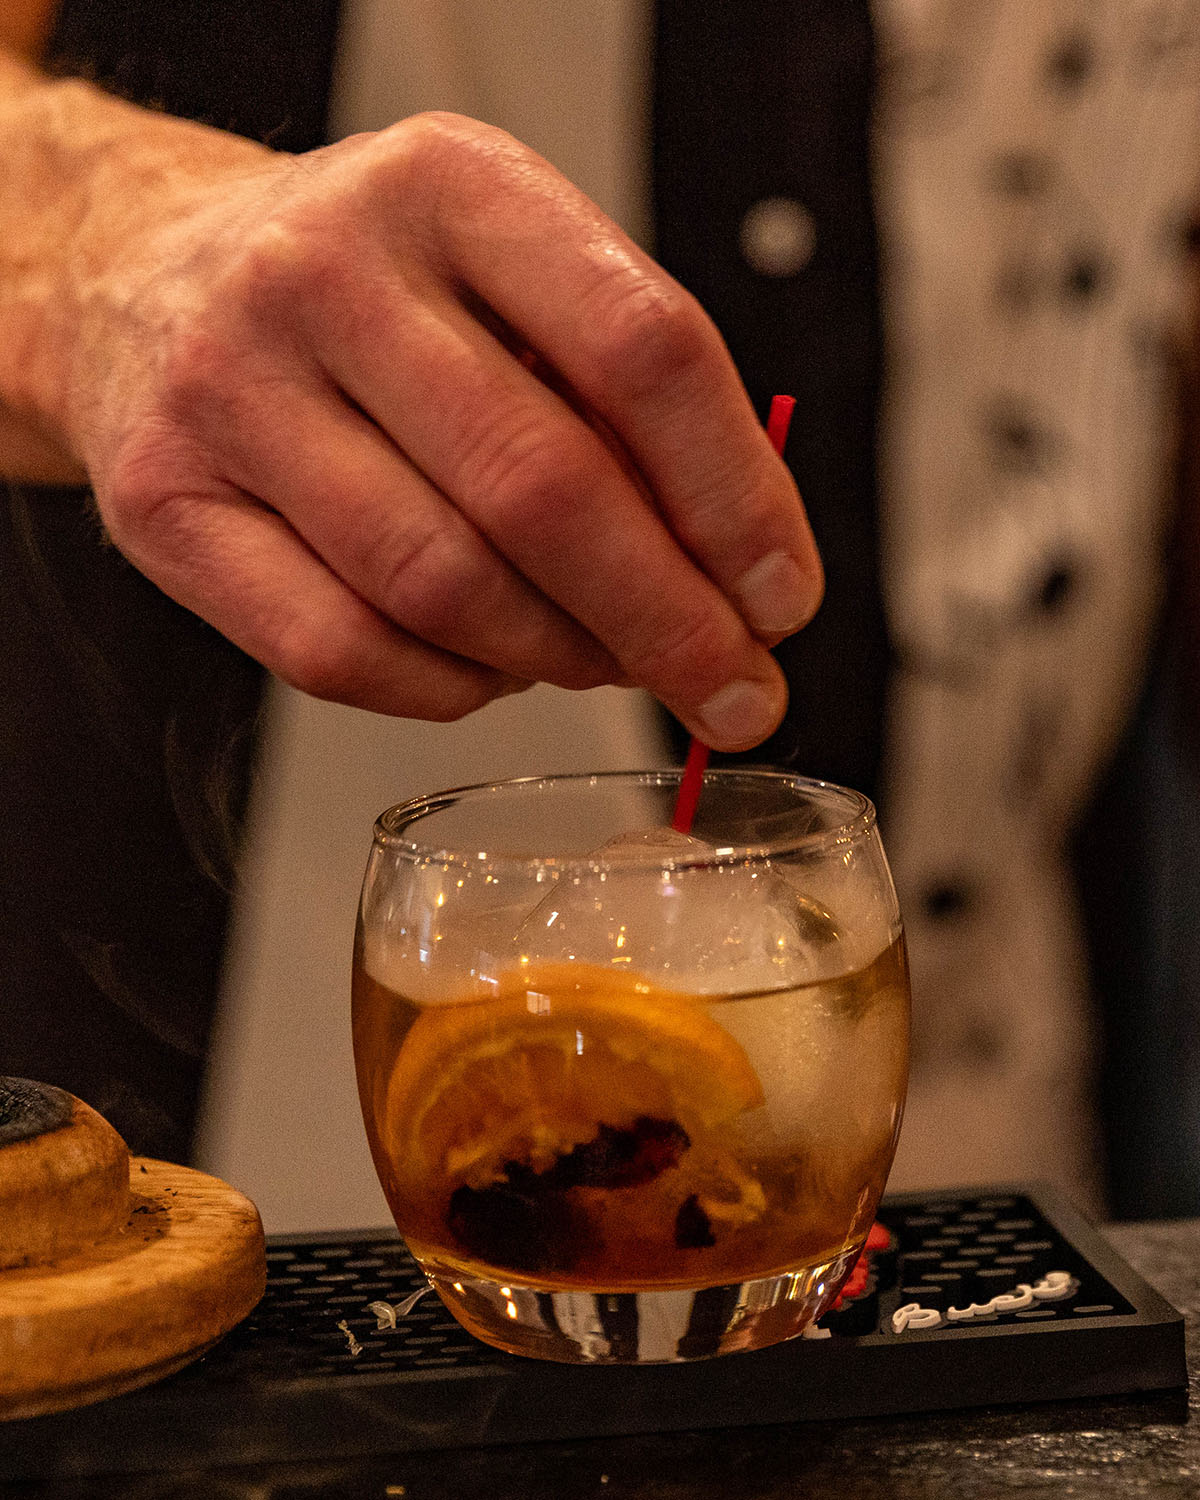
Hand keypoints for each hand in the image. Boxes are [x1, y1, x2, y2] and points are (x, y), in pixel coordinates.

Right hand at [60, 111, 822, 746]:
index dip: (736, 497)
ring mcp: (232, 389)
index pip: (642, 348)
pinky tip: (490, 666)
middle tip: (732, 689)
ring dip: (561, 659)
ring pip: (444, 586)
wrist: (148, 281)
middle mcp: (328, 273)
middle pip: (544, 487)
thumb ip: (623, 398)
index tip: (781, 597)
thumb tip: (737, 570)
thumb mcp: (508, 276)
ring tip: (606, 661)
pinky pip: (344, 652)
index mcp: (454, 188)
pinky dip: (450, 689)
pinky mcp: (168, 505)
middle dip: (669, 623)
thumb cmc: (368, 294)